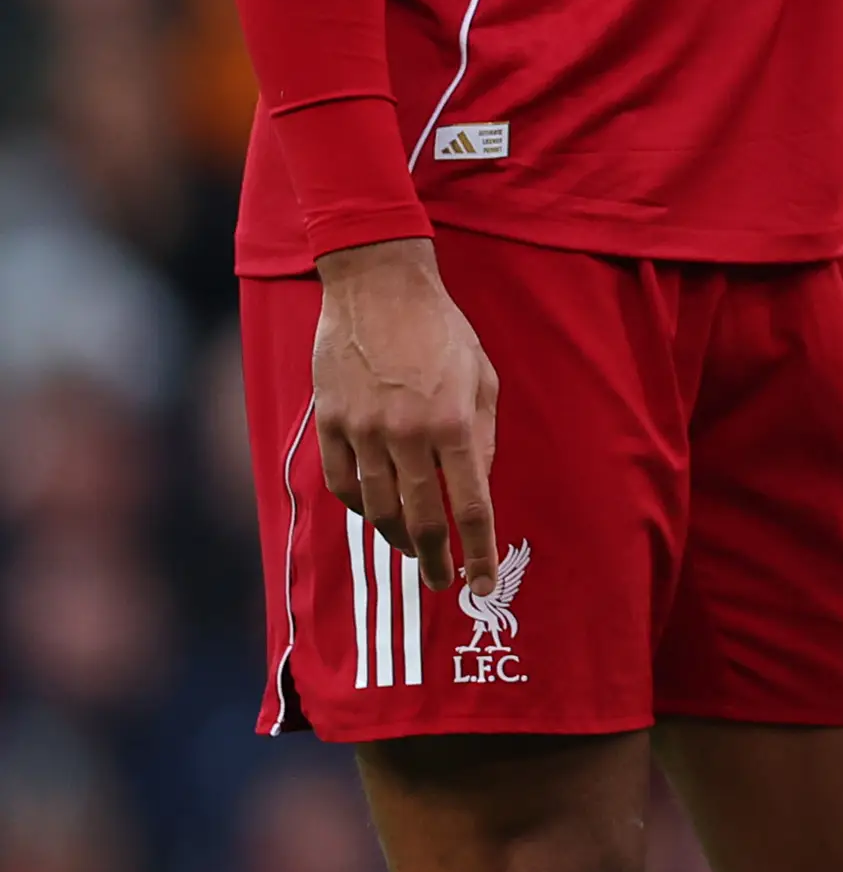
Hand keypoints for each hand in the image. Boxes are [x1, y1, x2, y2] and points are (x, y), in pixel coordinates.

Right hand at [310, 237, 497, 591]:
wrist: (379, 287)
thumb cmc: (442, 330)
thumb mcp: (482, 376)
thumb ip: (482, 436)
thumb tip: (477, 487)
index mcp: (454, 421)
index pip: (471, 504)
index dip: (479, 551)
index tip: (482, 583)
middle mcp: (408, 433)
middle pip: (422, 518)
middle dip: (435, 559)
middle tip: (443, 581)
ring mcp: (363, 431)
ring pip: (378, 508)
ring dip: (398, 538)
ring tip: (414, 551)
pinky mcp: (330, 424)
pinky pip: (342, 484)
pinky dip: (360, 508)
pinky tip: (376, 514)